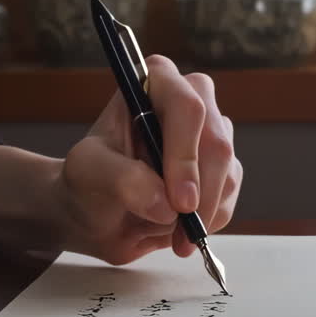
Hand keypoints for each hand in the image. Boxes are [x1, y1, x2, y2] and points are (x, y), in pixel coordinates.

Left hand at [59, 55, 242, 265]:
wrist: (96, 214)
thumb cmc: (88, 181)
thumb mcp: (87, 172)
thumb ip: (122, 180)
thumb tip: (167, 205)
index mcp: (155, 83)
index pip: (187, 107)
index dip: (186, 155)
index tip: (179, 202)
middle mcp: (190, 101)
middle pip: (217, 144)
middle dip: (201, 195)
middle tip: (179, 233)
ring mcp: (210, 136)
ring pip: (227, 175)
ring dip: (201, 214)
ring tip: (163, 229)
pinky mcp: (221, 170)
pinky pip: (229, 199)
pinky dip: (207, 222)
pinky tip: (176, 228)